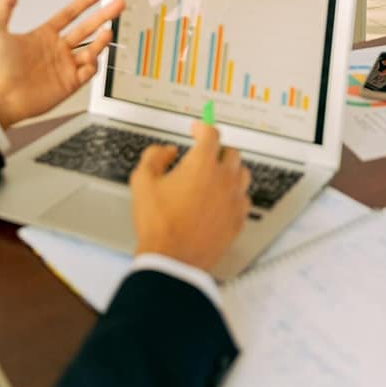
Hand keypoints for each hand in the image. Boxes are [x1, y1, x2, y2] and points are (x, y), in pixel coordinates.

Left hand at [0, 0, 124, 128]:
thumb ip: (7, 4)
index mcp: (43, 36)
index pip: (70, 14)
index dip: (85, 2)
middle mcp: (56, 50)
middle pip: (87, 28)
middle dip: (104, 15)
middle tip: (118, 4)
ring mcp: (64, 67)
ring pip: (91, 49)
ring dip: (101, 41)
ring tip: (107, 32)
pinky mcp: (68, 84)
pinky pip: (88, 73)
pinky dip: (93, 65)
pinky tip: (91, 59)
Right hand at [131, 122, 250, 272]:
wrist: (171, 260)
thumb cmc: (157, 223)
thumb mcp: (142, 182)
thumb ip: (154, 156)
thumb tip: (167, 151)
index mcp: (202, 164)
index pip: (211, 133)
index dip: (203, 126)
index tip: (197, 128)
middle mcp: (223, 178)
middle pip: (231, 151)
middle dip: (217, 149)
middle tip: (204, 156)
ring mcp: (234, 199)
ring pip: (242, 174)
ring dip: (230, 171)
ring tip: (214, 178)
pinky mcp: (238, 219)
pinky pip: (243, 199)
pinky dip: (234, 195)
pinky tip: (220, 201)